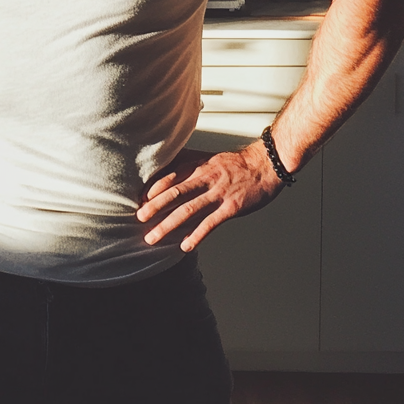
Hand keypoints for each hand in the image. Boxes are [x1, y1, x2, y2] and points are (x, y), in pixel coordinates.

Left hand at [136, 142, 285, 251]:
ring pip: (188, 210)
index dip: (154, 188)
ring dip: (168, 225)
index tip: (140, 199)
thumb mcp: (208, 158)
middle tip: (139, 218)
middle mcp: (205, 179)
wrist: (265, 165)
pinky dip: (196, 235)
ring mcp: (218, 194)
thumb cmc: (235, 164)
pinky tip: (184, 245)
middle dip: (155, 207)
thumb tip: (164, 168)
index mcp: (198, 166)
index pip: (171, 176)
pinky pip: (210, 223)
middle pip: (175, 193)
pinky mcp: (230, 208)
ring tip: (153, 237)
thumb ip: (187, 163)